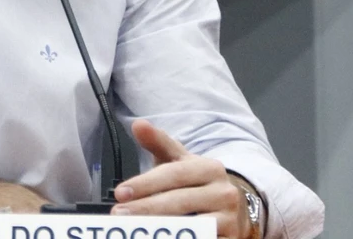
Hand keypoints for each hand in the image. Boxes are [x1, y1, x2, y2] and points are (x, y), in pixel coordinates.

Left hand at [111, 120, 251, 238]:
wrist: (234, 209)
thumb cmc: (198, 183)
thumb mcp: (181, 161)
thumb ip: (158, 143)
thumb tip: (138, 124)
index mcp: (210, 168)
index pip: (174, 174)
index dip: (145, 183)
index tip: (120, 193)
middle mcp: (223, 192)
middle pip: (179, 201)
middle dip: (145, 208)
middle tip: (118, 214)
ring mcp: (229, 219)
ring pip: (191, 226)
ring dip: (161, 228)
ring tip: (135, 228)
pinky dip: (180, 238)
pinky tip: (161, 237)